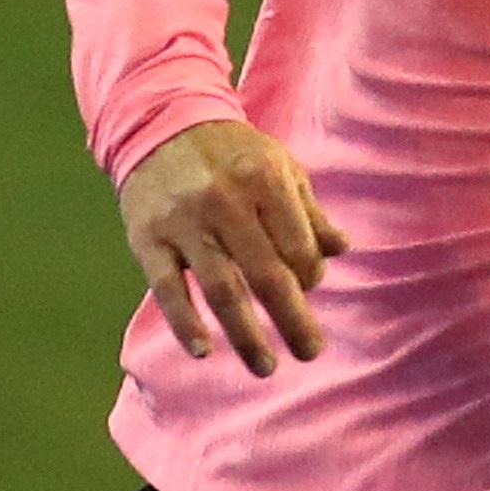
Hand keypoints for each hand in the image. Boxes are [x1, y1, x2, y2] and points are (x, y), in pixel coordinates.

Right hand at [119, 120, 348, 374]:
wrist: (158, 123)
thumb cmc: (231, 152)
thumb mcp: (279, 166)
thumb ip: (309, 211)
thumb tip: (342, 249)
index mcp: (265, 181)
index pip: (299, 247)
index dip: (311, 276)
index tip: (309, 289)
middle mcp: (225, 202)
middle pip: (266, 275)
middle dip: (293, 320)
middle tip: (310, 353)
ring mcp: (184, 222)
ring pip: (221, 289)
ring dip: (245, 334)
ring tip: (265, 366)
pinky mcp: (147, 238)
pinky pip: (167, 288)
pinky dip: (184, 322)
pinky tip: (203, 351)